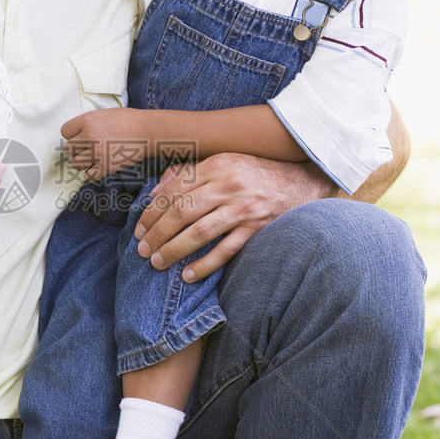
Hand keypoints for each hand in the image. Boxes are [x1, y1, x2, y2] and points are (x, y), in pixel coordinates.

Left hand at [61, 108, 148, 179]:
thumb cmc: (129, 120)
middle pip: (68, 149)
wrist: (148, 131)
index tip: (80, 136)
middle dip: (77, 149)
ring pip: (76, 163)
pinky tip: (99, 167)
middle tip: (88, 148)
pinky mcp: (106, 167)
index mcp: (88, 120)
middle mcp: (90, 136)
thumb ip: (88, 123)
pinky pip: (89, 176)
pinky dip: (92, 173)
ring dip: (82, 162)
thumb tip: (76, 134)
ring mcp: (97, 153)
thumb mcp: (105, 114)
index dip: (72, 135)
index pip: (65, 131)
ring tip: (93, 158)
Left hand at [134, 153, 334, 281]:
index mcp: (216, 166)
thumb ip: (188, 174)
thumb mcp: (222, 163)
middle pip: (182, 212)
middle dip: (157, 234)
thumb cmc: (253, 173)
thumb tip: (156, 194)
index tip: (139, 229)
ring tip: (158, 262)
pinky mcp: (257, 228)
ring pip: (200, 232)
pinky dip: (205, 264)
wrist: (300, 181)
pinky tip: (188, 275)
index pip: (174, 192)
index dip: (152, 213)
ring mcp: (244, 208)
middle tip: (142, 250)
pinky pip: (226, 250)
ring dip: (174, 250)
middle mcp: (228, 185)